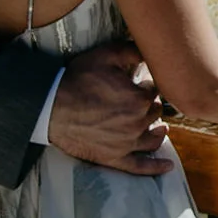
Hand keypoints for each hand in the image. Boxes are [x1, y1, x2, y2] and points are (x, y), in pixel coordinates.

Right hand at [47, 41, 173, 175]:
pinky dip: (154, 167)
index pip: (155, 90)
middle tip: (141, 101)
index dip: (148, 84)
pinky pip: (139, 167)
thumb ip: (132, 50)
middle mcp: (138, 123)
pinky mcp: (114, 158)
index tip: (140, 81)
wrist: (50, 108)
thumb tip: (150, 50)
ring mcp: (127, 143)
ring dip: (158, 131)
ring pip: (153, 138)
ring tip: (160, 128)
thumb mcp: (106, 56)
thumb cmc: (77, 80)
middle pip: (155, 113)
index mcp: (139, 99)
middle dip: (150, 105)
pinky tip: (167, 166)